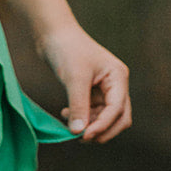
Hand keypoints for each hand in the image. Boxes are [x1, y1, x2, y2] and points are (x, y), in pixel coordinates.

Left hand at [38, 24, 131, 142]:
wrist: (52, 32)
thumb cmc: (66, 49)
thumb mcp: (74, 78)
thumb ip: (78, 106)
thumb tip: (79, 132)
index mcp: (118, 77)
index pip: (117, 109)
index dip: (103, 125)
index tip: (84, 136)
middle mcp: (115, 84)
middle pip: (118, 117)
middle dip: (102, 130)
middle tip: (81, 138)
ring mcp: (104, 88)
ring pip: (105, 117)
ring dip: (90, 125)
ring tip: (69, 124)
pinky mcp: (91, 90)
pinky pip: (92, 111)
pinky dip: (82, 117)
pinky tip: (65, 115)